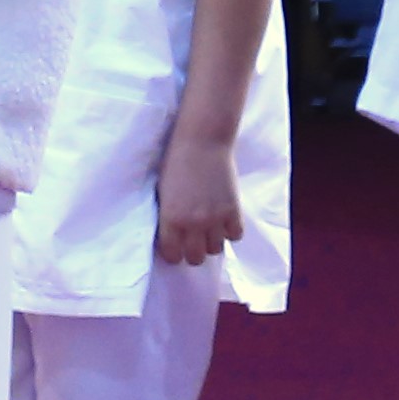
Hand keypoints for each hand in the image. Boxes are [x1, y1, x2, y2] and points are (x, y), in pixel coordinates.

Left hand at [152, 131, 245, 269]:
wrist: (202, 141)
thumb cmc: (176, 161)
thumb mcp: (163, 192)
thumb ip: (168, 217)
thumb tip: (173, 237)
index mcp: (170, 219)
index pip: (172, 255)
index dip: (174, 253)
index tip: (175, 247)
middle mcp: (193, 224)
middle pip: (196, 258)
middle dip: (193, 251)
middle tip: (193, 239)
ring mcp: (215, 218)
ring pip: (216, 250)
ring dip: (212, 241)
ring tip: (209, 228)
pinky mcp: (234, 210)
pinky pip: (236, 236)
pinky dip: (230, 231)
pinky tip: (224, 220)